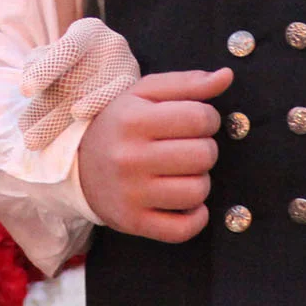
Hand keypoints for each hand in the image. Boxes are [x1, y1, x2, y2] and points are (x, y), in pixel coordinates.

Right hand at [76, 67, 231, 241]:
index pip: (200, 117)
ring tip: (182, 173)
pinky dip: (195, 217)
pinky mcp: (133, 222)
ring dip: (199, 181)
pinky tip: (185, 203)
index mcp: (133, 120)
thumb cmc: (120, 125)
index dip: (208, 118)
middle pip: (203, 155)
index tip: (194, 122)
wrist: (78, 167)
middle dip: (204, 149)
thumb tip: (227, 76)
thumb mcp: (145, 94)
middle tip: (187, 148)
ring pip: (198, 191)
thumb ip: (187, 83)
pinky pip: (184, 229)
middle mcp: (129, 158)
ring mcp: (131, 194)